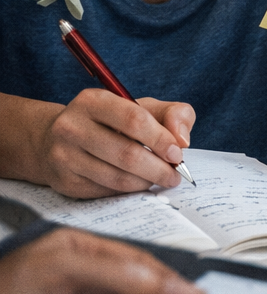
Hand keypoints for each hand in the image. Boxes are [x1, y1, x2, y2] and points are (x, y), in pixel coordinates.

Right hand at [29, 90, 194, 198]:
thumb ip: (172, 114)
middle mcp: (72, 127)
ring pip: (117, 178)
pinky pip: (105, 192)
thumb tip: (182, 140)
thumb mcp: (141, 107)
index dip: (161, 139)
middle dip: (158, 168)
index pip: (134, 120)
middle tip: (175, 175)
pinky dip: (128, 191)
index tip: (178, 154)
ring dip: (145, 182)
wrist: (57, 140)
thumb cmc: (110, 122)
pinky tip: (137, 184)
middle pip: (127, 154)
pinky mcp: (65, 181)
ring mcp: (64, 156)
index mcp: (93, 101)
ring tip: (160, 180)